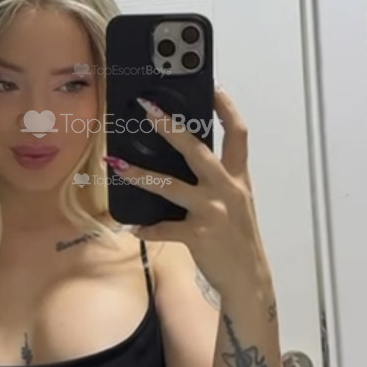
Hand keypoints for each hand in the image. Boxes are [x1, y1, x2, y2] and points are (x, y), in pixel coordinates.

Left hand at [106, 85, 261, 296]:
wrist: (249, 279)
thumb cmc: (238, 238)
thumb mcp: (237, 203)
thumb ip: (218, 180)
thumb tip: (188, 159)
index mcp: (238, 178)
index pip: (238, 135)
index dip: (227, 109)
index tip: (214, 87)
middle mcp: (227, 190)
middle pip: (198, 150)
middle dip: (171, 127)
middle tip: (147, 109)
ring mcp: (212, 212)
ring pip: (170, 187)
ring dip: (141, 175)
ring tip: (117, 164)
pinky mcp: (198, 236)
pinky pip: (164, 229)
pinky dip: (146, 228)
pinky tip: (132, 226)